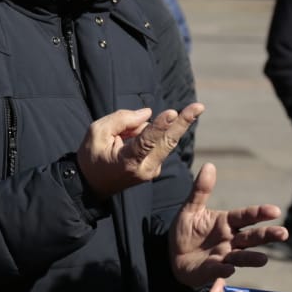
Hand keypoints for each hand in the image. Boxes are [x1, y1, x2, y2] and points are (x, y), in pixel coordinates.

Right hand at [76, 103, 203, 198]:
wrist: (91, 185)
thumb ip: (122, 120)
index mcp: (128, 162)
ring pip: (159, 138)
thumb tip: (148, 114)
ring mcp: (153, 169)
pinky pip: (155, 142)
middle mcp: (146, 168)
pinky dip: (144, 134)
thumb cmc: (91, 157)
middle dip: (183, 122)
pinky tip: (125, 142)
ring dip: (145, 128)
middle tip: (199, 106)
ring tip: (119, 138)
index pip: (146, 141)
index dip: (160, 126)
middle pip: (168, 141)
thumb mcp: (97, 132)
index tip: (173, 113)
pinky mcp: (156, 167)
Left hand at [170, 162, 286, 288]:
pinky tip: (229, 269)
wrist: (172, 254)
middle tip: (283, 233)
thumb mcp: (191, 208)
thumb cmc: (186, 230)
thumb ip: (201, 190)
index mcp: (227, 222)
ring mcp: (223, 256)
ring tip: (264, 259)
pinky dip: (224, 270)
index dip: (260, 213)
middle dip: (267, 235)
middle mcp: (230, 239)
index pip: (246, 216)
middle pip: (252, 237)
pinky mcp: (212, 271)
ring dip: (252, 258)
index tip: (275, 211)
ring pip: (241, 256)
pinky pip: (219, 270)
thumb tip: (209, 165)